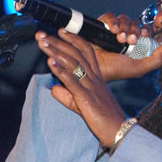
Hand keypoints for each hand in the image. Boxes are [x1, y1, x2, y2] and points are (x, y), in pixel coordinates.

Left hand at [36, 28, 126, 147]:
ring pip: (73, 64)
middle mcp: (94, 78)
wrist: (117, 130)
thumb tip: (54, 89)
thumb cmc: (104, 119)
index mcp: (96, 77)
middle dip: (59, 42)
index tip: (61, 31)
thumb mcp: (82, 105)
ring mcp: (90, 86)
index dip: (74, 39)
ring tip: (44, 44)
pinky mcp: (86, 97)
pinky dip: (60, 70)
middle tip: (44, 34)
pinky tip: (50, 63)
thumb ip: (67, 95)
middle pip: (76, 54)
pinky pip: (73, 81)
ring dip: (57, 52)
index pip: (86, 52)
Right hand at [95, 12, 161, 80]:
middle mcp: (124, 36)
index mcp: (134, 45)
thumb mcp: (139, 68)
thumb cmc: (114, 70)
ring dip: (124, 26)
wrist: (92, 69)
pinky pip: (110, 16)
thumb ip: (157, 59)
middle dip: (134, 30)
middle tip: (130, 40)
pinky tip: (112, 30)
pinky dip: (113, 21)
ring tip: (119, 38)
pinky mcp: (100, 25)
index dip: (145, 30)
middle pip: (135, 23)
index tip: (144, 35)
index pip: (144, 30)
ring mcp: (112, 30)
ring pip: (124, 18)